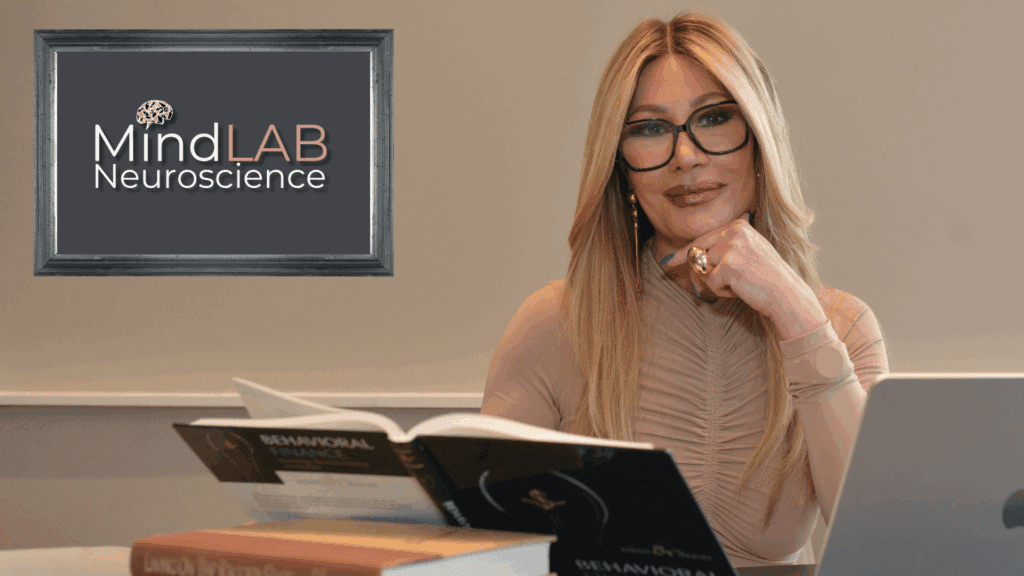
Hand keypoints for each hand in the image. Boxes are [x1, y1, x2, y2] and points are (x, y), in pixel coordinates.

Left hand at [657, 213, 828, 340]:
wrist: (786, 294)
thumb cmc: (765, 277)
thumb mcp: (746, 253)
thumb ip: (721, 249)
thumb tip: (688, 256)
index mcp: (738, 225)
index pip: (702, 239)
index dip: (683, 254)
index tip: (666, 262)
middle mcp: (734, 231)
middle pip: (697, 253)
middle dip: (698, 273)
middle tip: (716, 286)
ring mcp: (731, 247)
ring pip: (702, 268)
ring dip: (714, 283)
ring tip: (738, 284)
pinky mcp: (728, 265)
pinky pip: (710, 282)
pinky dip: (721, 291)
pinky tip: (740, 289)